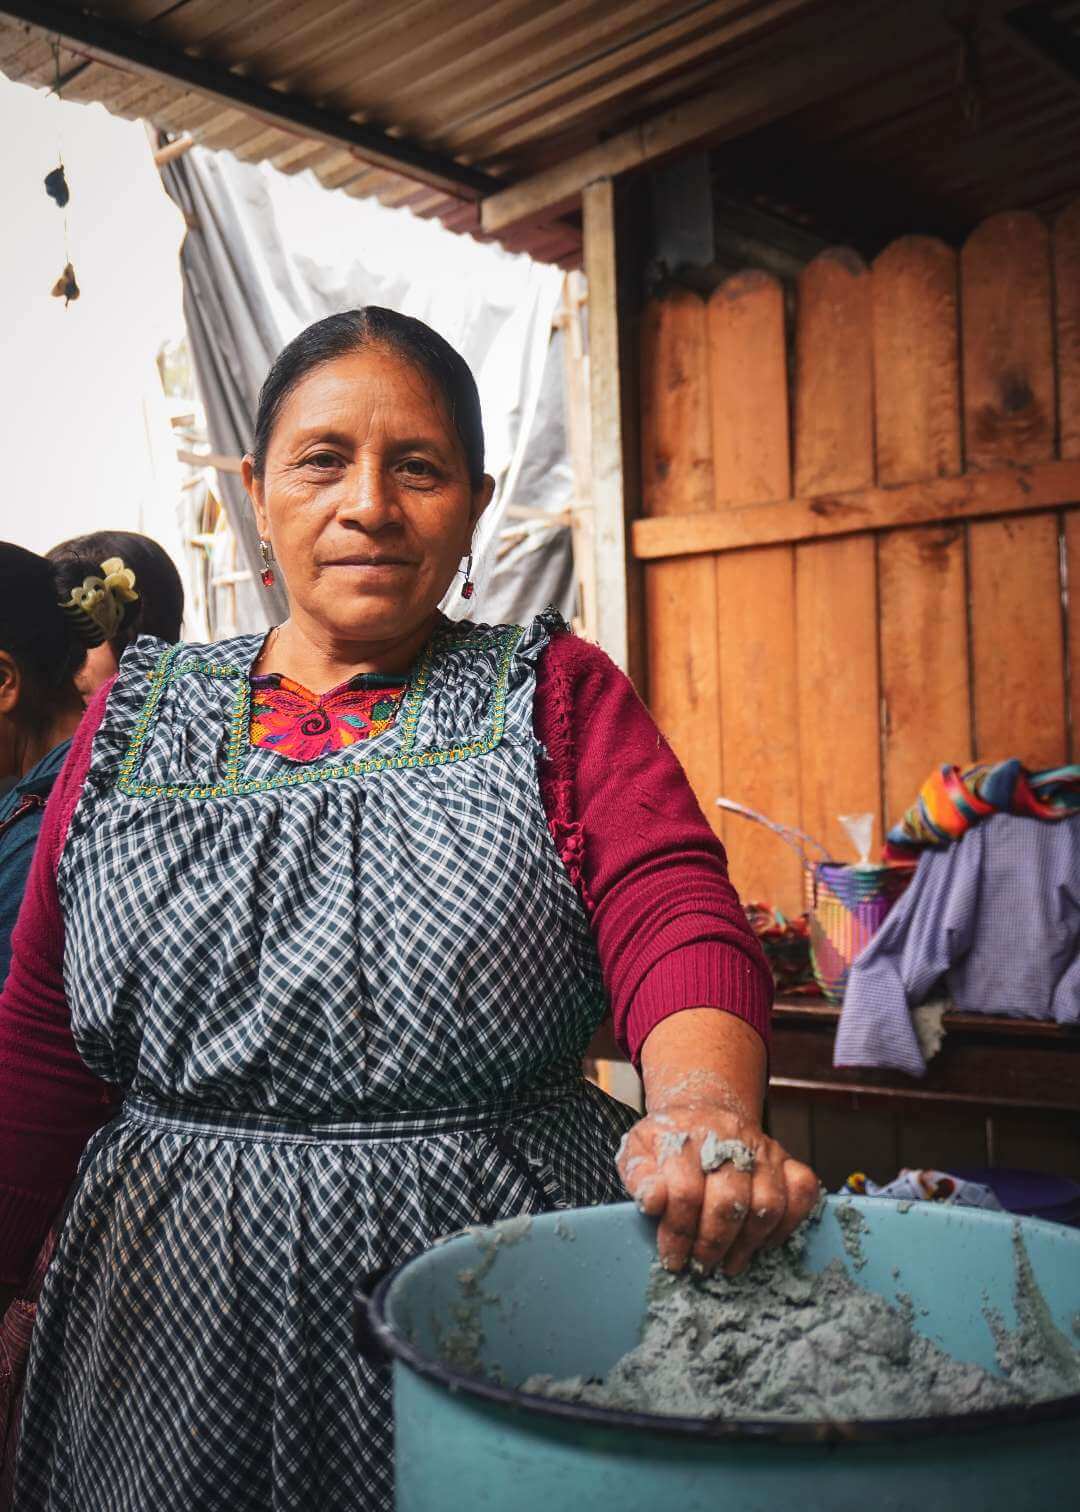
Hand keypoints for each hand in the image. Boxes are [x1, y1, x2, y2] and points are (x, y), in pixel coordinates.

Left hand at [617, 1103, 820, 1276]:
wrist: (704, 1112)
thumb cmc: (668, 1142)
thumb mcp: (638, 1151)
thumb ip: (639, 1175)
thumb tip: (652, 1201)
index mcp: (686, 1136)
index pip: (686, 1192)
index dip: (678, 1232)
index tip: (672, 1258)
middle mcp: (728, 1137)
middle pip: (729, 1200)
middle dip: (712, 1243)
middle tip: (700, 1265)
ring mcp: (761, 1148)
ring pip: (768, 1203)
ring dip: (747, 1243)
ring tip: (728, 1264)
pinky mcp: (786, 1159)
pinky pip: (803, 1191)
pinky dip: (788, 1223)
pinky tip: (763, 1242)